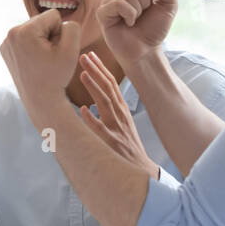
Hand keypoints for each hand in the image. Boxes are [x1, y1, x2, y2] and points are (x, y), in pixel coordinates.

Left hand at [0, 8, 81, 115]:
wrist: (41, 100)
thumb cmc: (56, 76)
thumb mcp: (71, 49)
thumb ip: (72, 27)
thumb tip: (61, 21)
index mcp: (24, 31)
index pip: (54, 16)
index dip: (60, 33)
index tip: (54, 52)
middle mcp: (10, 33)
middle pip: (42, 21)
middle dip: (50, 36)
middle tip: (48, 58)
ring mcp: (6, 42)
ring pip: (35, 29)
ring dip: (42, 41)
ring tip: (42, 60)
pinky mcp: (5, 50)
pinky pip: (26, 38)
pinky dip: (32, 47)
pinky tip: (34, 62)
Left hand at [77, 52, 158, 179]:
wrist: (142, 170)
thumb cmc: (128, 146)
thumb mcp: (122, 123)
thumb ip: (110, 110)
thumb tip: (93, 99)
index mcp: (121, 110)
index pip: (111, 84)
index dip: (101, 69)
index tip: (91, 55)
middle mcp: (120, 116)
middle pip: (108, 89)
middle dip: (96, 71)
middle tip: (84, 56)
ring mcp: (117, 129)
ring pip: (105, 104)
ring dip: (94, 88)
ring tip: (83, 74)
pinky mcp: (113, 143)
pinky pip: (101, 130)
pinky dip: (92, 120)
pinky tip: (83, 110)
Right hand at [97, 0, 176, 70]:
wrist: (146, 50)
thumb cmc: (154, 28)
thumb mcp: (169, 6)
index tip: (152, 4)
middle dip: (146, 1)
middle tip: (142, 14)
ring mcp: (108, 0)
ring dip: (137, 10)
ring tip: (134, 20)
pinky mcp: (102, 12)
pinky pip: (118, 3)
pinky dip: (129, 15)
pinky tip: (127, 23)